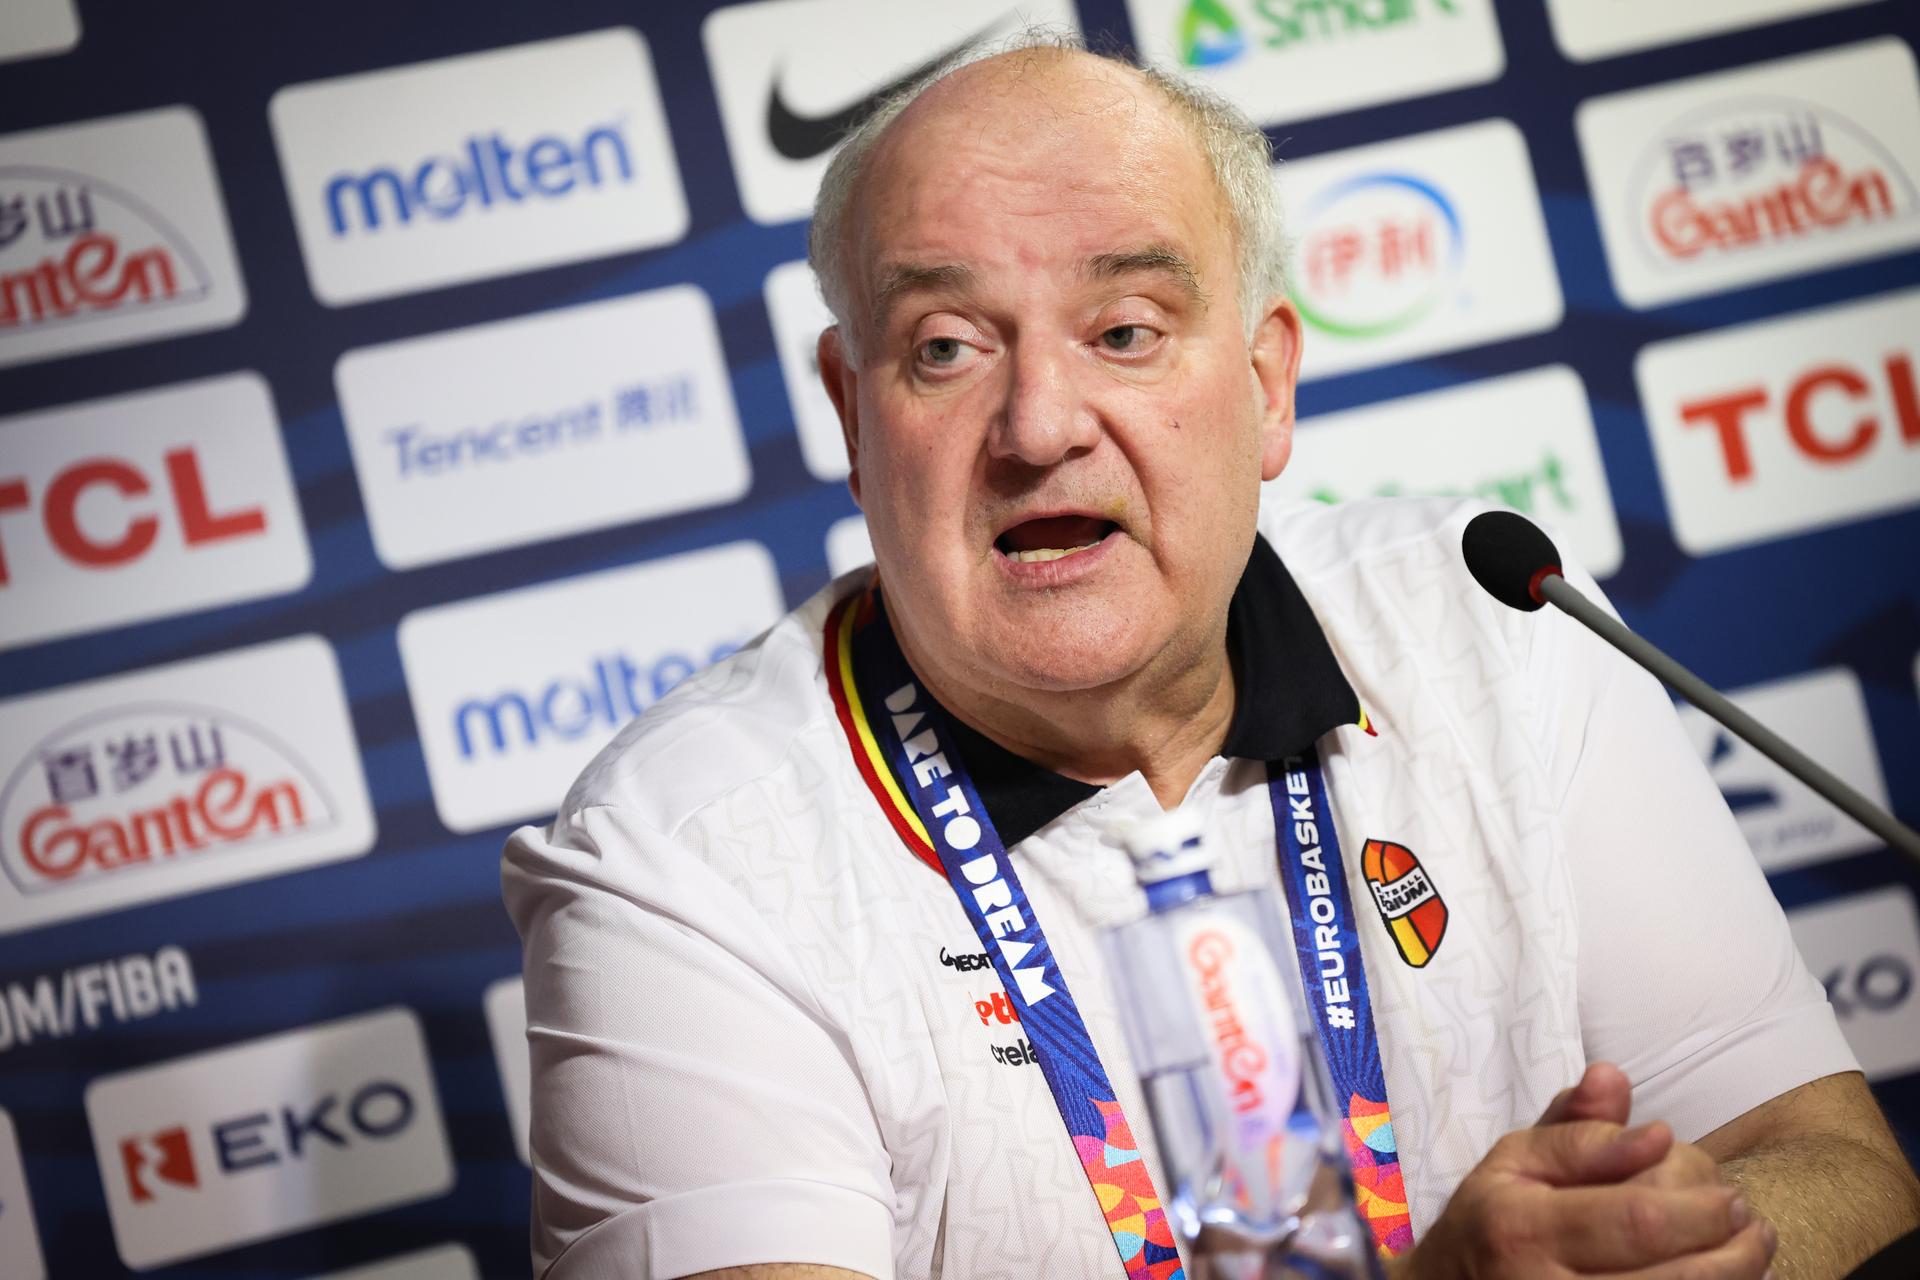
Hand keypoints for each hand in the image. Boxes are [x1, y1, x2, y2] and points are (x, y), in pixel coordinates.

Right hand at [1391, 1064, 1778, 1278]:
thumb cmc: (1493, 1217)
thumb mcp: (1516, 1158)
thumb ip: (1577, 1128)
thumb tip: (1628, 1093)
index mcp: (1524, 1227)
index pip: (1634, 1219)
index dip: (1695, 1209)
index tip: (1727, 1194)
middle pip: (1670, 1277)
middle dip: (1730, 1251)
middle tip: (1750, 1223)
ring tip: (1752, 1250)